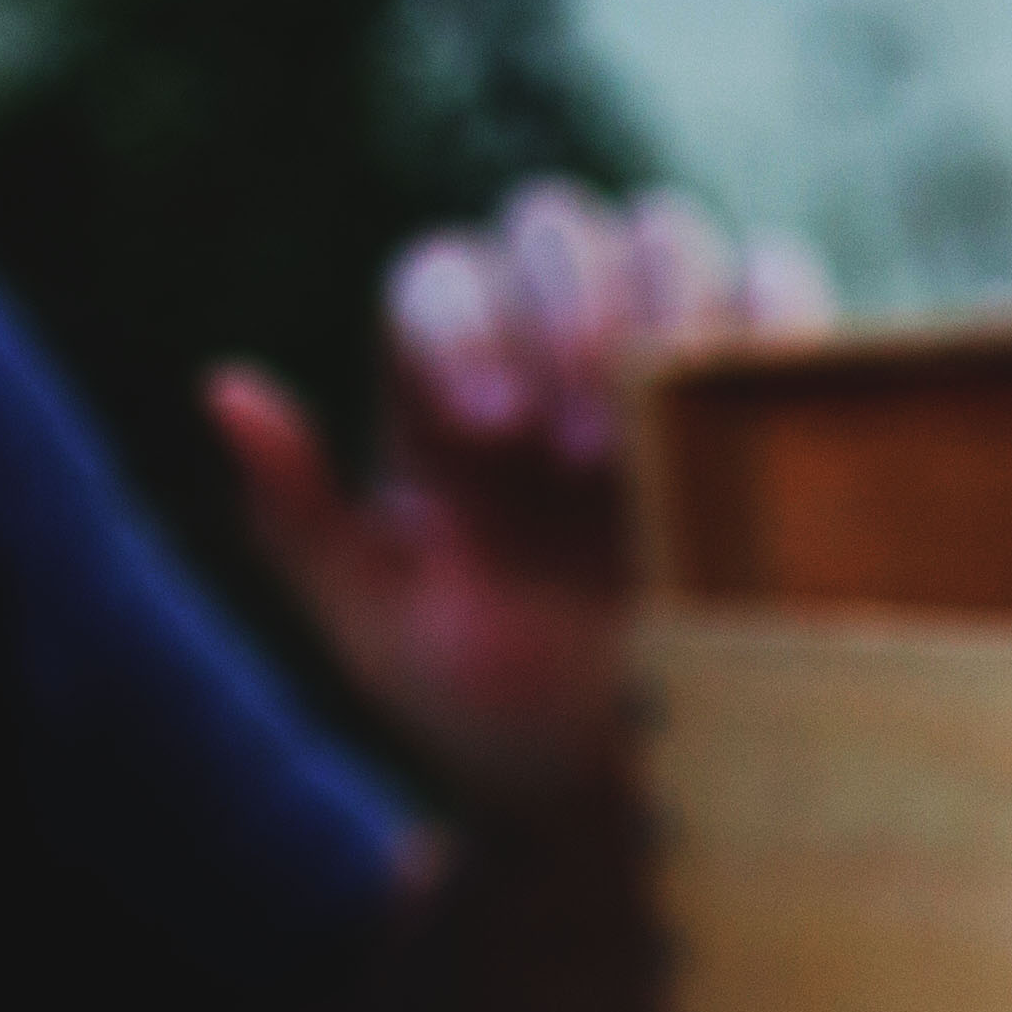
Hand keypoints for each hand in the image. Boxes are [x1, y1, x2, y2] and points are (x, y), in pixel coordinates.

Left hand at [209, 181, 828, 807]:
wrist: (644, 786)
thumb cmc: (500, 711)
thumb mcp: (379, 629)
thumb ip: (297, 518)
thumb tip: (227, 391)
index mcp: (450, 380)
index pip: (443, 275)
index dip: (466, 323)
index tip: (496, 431)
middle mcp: (554, 344)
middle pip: (554, 225)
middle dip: (570, 308)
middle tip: (589, 443)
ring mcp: (672, 356)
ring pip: (667, 230)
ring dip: (673, 294)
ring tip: (676, 403)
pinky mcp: (774, 390)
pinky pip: (784, 285)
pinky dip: (781, 306)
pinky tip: (766, 380)